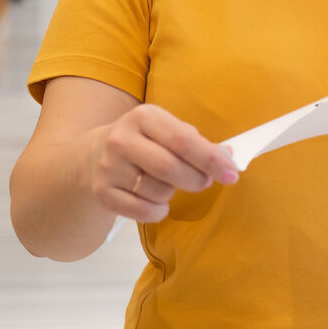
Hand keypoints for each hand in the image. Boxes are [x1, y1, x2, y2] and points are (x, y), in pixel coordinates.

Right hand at [90, 104, 239, 223]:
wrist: (95, 154)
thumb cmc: (145, 142)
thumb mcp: (167, 131)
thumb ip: (197, 143)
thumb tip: (229, 156)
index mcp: (144, 116)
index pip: (183, 140)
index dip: (211, 160)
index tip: (232, 174)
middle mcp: (122, 138)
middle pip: (171, 168)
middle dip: (197, 180)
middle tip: (205, 182)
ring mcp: (109, 166)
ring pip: (159, 192)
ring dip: (173, 193)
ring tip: (168, 184)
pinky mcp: (102, 191)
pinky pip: (144, 212)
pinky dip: (158, 211)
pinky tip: (156, 200)